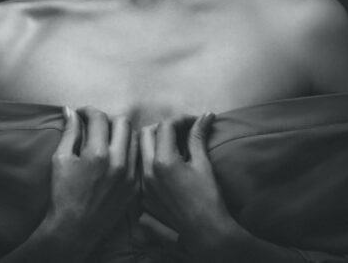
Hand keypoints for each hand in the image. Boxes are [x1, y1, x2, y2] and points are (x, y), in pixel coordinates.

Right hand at [44, 107, 138, 250]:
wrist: (75, 227)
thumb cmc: (63, 193)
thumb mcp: (60, 159)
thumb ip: (69, 132)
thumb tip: (71, 111)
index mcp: (97, 153)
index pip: (100, 118)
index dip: (89, 111)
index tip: (82, 114)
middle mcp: (118, 161)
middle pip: (123, 122)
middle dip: (108, 119)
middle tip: (96, 126)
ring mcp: (131, 174)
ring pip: (135, 138)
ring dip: (121, 133)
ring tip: (108, 139)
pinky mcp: (136, 184)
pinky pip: (139, 158)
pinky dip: (129, 151)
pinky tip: (117, 155)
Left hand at [140, 113, 238, 257]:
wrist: (203, 231)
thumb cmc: (208, 198)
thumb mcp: (204, 164)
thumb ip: (199, 137)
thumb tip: (205, 116)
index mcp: (164, 161)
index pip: (165, 126)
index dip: (182, 119)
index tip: (194, 122)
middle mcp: (147, 172)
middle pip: (146, 133)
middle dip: (164, 127)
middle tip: (181, 131)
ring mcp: (142, 185)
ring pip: (140, 151)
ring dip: (154, 142)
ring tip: (173, 145)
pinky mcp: (143, 196)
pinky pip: (140, 169)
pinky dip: (151, 160)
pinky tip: (167, 165)